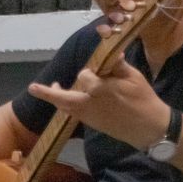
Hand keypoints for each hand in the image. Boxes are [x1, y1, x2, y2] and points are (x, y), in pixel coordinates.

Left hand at [28, 46, 169, 149]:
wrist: (149, 128)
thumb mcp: (133, 77)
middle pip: (63, 99)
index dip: (89, 71)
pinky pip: (74, 114)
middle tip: (33, 88)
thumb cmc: (143, 100)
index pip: (84, 75)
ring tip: (49, 89)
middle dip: (47, 93)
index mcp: (99, 90)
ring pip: (66, 108)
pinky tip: (68, 100)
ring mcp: (89, 117)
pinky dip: (67, 106)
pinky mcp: (92, 124)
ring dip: (56, 99)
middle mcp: (89, 105)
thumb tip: (111, 53)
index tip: (97, 67)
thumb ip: (117, 65)